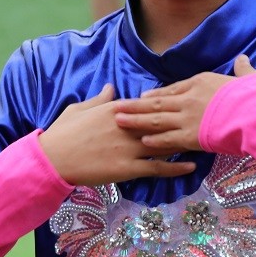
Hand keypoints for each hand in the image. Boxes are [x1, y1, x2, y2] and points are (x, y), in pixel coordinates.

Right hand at [40, 85, 196, 186]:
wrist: (54, 158)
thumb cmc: (63, 132)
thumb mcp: (80, 108)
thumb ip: (99, 100)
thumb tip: (111, 88)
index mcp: (116, 110)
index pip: (147, 105)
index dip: (165, 106)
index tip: (181, 105)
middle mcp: (127, 126)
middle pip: (161, 123)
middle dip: (181, 122)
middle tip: (201, 121)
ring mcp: (129, 148)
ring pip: (163, 143)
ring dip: (183, 143)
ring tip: (202, 142)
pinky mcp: (128, 168)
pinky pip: (157, 167)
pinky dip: (175, 167)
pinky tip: (190, 166)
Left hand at [113, 55, 255, 151]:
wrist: (255, 114)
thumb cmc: (254, 96)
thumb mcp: (249, 78)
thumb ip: (242, 69)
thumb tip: (243, 59)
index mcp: (200, 82)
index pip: (173, 89)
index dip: (156, 94)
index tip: (143, 97)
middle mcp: (188, 99)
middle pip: (156, 103)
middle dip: (134, 106)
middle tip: (115, 107)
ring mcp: (187, 118)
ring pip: (155, 119)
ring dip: (135, 120)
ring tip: (118, 121)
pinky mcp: (190, 137)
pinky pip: (167, 139)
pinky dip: (154, 140)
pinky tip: (142, 140)